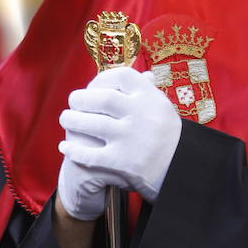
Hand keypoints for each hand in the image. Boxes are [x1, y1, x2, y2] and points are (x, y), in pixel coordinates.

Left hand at [57, 65, 182, 216]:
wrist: (183, 172)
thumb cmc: (169, 138)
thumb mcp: (164, 110)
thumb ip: (149, 93)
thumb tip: (143, 74)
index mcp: (151, 99)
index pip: (121, 76)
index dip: (102, 78)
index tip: (92, 85)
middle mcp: (141, 115)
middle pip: (101, 98)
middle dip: (81, 99)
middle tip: (72, 102)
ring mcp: (131, 139)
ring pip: (92, 123)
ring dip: (72, 121)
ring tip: (66, 119)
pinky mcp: (122, 162)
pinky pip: (89, 154)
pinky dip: (73, 150)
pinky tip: (65, 147)